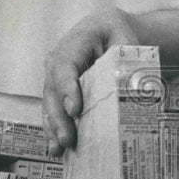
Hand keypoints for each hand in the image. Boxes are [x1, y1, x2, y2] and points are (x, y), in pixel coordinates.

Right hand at [42, 12, 138, 155]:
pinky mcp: (57, 88)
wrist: (110, 30)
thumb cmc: (119, 35)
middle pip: (53, 87)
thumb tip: (130, 89)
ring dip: (53, 126)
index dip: (67, 88)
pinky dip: (54, 127)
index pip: (65, 65)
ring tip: (59, 148)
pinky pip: (52, 108)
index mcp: (77, 40)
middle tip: (67, 138)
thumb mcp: (127, 40)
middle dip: (59, 116)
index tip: (74, 109)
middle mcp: (59, 56)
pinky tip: (57, 146)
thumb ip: (126, 60)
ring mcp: (55, 73)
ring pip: (49, 101)